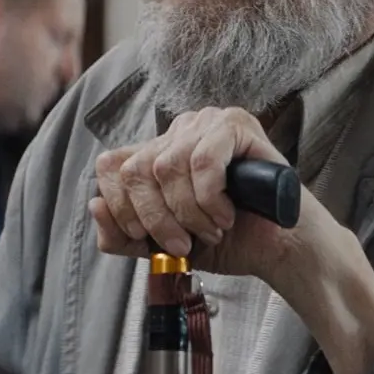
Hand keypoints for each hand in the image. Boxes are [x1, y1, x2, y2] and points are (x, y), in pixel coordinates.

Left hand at [89, 106, 320, 279]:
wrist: (279, 250)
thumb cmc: (230, 241)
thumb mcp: (163, 246)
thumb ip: (124, 235)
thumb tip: (94, 206)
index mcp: (157, 154)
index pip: (110, 166)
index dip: (121, 209)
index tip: (146, 241)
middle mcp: (178, 132)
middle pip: (134, 169)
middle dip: (156, 218)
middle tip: (185, 242)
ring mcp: (207, 123)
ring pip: (167, 167)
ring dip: (189, 213)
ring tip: (214, 228)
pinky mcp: (236, 124)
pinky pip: (203, 161)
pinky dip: (210, 198)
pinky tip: (228, 214)